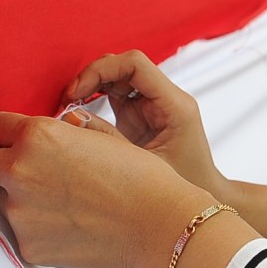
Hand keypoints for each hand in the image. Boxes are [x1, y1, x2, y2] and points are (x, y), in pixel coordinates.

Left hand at [0, 109, 213, 267]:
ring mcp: (20, 212)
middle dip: (18, 166)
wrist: (159, 228)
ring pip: (8, 198)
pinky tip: (73, 225)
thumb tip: (52, 131)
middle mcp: (20, 171)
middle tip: (54, 176)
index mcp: (38, 136)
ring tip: (71, 204)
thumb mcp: (101, 137)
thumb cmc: (141, 181)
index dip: (11, 132)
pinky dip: (40, 227)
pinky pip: (23, 230)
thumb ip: (64, 131)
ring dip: (28, 198)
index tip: (19, 140)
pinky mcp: (27, 244)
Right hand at [63, 51, 226, 198]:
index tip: (77, 91)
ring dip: (91, 86)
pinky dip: (94, 98)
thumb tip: (72, 117)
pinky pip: (114, 94)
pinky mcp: (140, 114)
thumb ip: (109, 139)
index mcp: (174, 104)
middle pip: (124, 66)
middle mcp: (165, 98)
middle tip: (68, 100)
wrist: (199, 202)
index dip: (102, 69)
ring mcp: (152, 104)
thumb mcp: (143, 165)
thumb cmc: (182, 186)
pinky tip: (79, 113)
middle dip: (92, 76)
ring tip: (69, 106)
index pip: (135, 65)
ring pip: (117, 77)